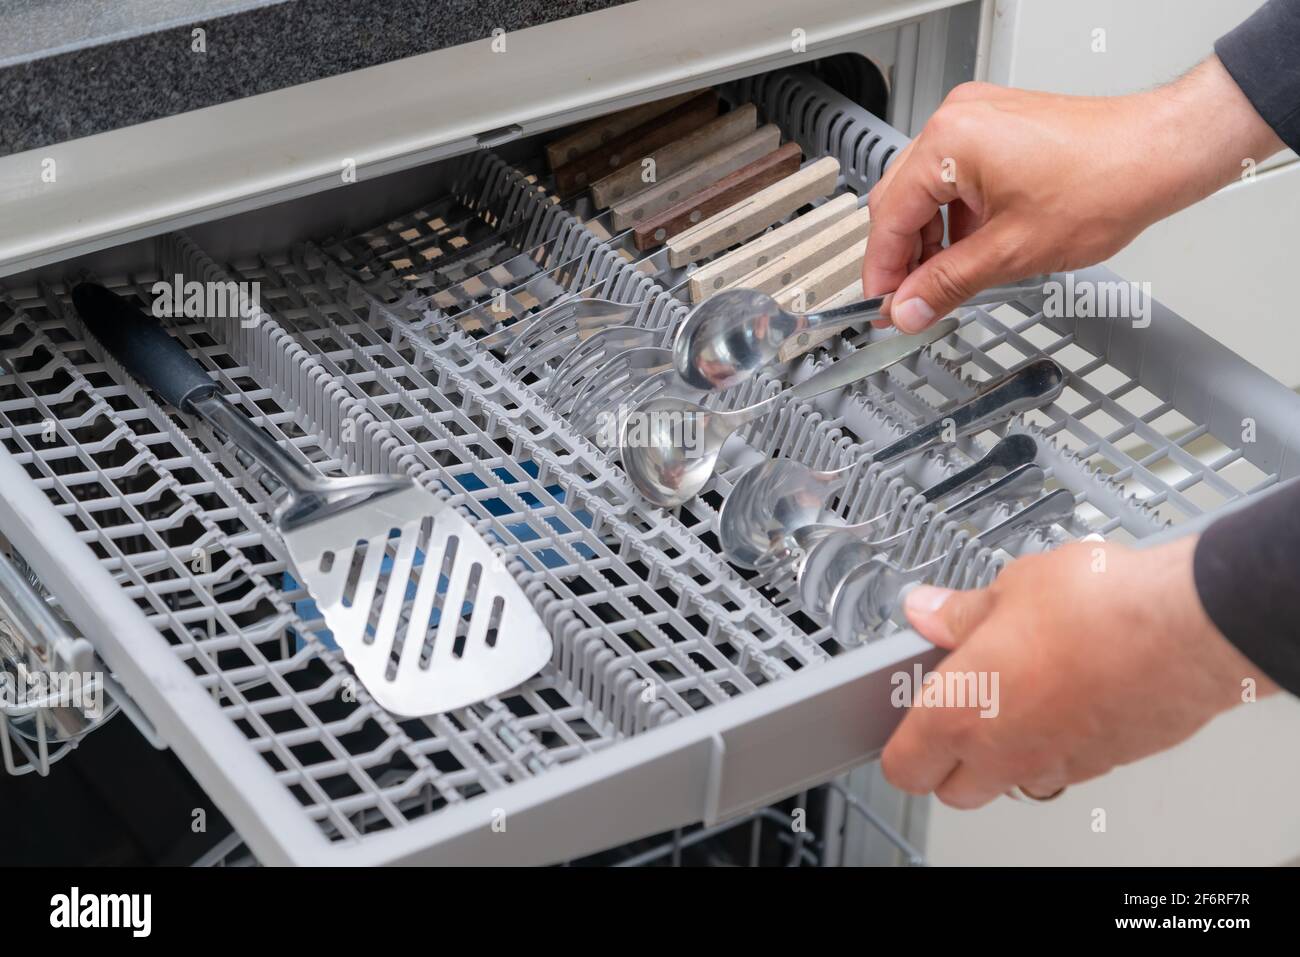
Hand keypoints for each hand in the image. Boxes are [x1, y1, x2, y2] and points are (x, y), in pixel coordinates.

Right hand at [862, 56, 1285, 331]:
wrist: (1161, 153)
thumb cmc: (1106, 183)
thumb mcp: (1011, 253)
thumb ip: (947, 285)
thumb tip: (908, 310)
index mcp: (950, 141)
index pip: (889, 216)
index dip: (883, 271)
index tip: (885, 307)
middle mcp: (957, 120)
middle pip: (901, 200)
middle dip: (905, 256)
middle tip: (911, 302)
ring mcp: (978, 119)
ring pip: (927, 191)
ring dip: (931, 239)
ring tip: (948, 281)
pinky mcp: (999, 128)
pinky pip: (956, 177)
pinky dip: (956, 217)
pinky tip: (971, 250)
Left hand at [880, 536, 1277, 808]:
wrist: (1188, 629)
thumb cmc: (1098, 608)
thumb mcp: (1010, 588)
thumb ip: (961, 613)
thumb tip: (928, 612)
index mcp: (961, 712)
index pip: (904, 766)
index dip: (899, 748)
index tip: (903, 719)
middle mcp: (1005, 753)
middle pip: (954, 790)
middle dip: (946, 761)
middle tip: (955, 707)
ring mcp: (1057, 764)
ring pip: (1009, 781)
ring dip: (1002, 753)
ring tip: (1015, 692)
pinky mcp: (1103, 763)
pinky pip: (1061, 766)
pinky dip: (1053, 742)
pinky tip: (1066, 694)